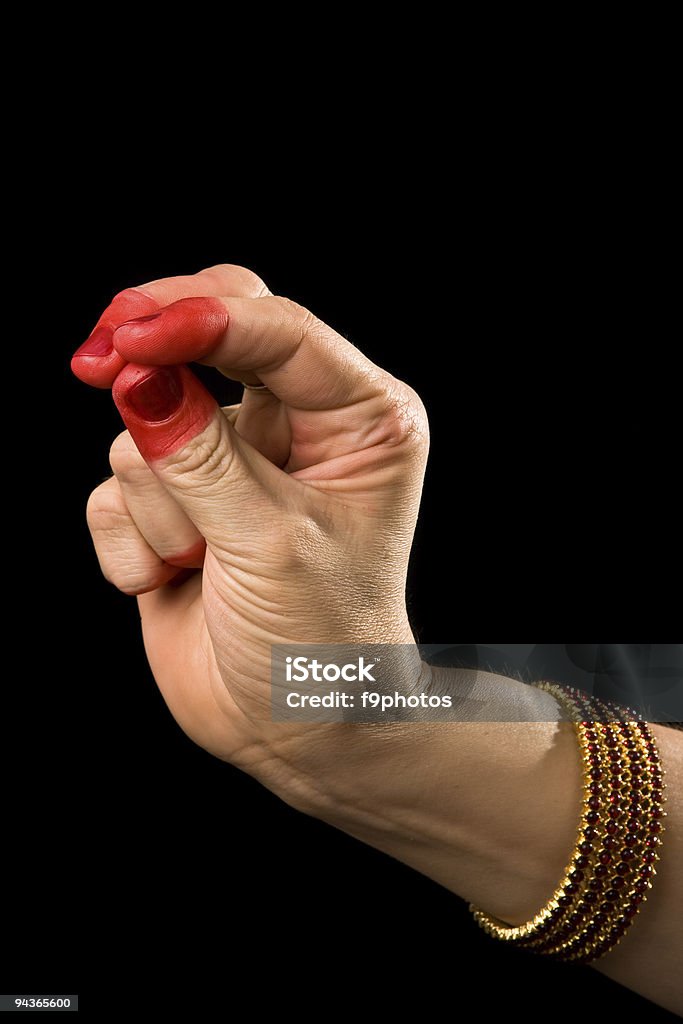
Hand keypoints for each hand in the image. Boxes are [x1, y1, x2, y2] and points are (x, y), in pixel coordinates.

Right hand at [75, 264, 428, 796]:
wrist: (295, 730)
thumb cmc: (319, 640)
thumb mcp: (271, 542)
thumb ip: (202, 457)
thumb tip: (137, 379)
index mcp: (358, 418)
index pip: (277, 331)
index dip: (200, 319)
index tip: (133, 336)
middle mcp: (296, 426)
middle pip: (211, 335)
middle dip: (153, 348)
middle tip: (99, 360)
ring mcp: (232, 461)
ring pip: (148, 426)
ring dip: (160, 504)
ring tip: (199, 562)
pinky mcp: (178, 502)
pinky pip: (115, 488)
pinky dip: (131, 540)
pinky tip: (171, 581)